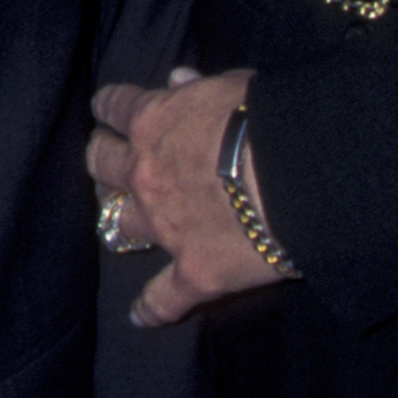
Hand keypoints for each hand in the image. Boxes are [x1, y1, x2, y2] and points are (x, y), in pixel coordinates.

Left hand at [87, 65, 294, 325]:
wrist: (295, 176)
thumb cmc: (267, 119)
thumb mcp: (232, 85)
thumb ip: (199, 87)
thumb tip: (178, 79)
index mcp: (153, 121)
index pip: (113, 106)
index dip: (109, 108)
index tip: (108, 111)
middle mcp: (146, 173)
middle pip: (102, 163)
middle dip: (103, 158)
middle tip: (109, 160)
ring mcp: (165, 227)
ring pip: (121, 223)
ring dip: (121, 219)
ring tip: (124, 220)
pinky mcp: (193, 271)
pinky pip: (163, 298)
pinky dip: (152, 309)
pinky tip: (141, 317)